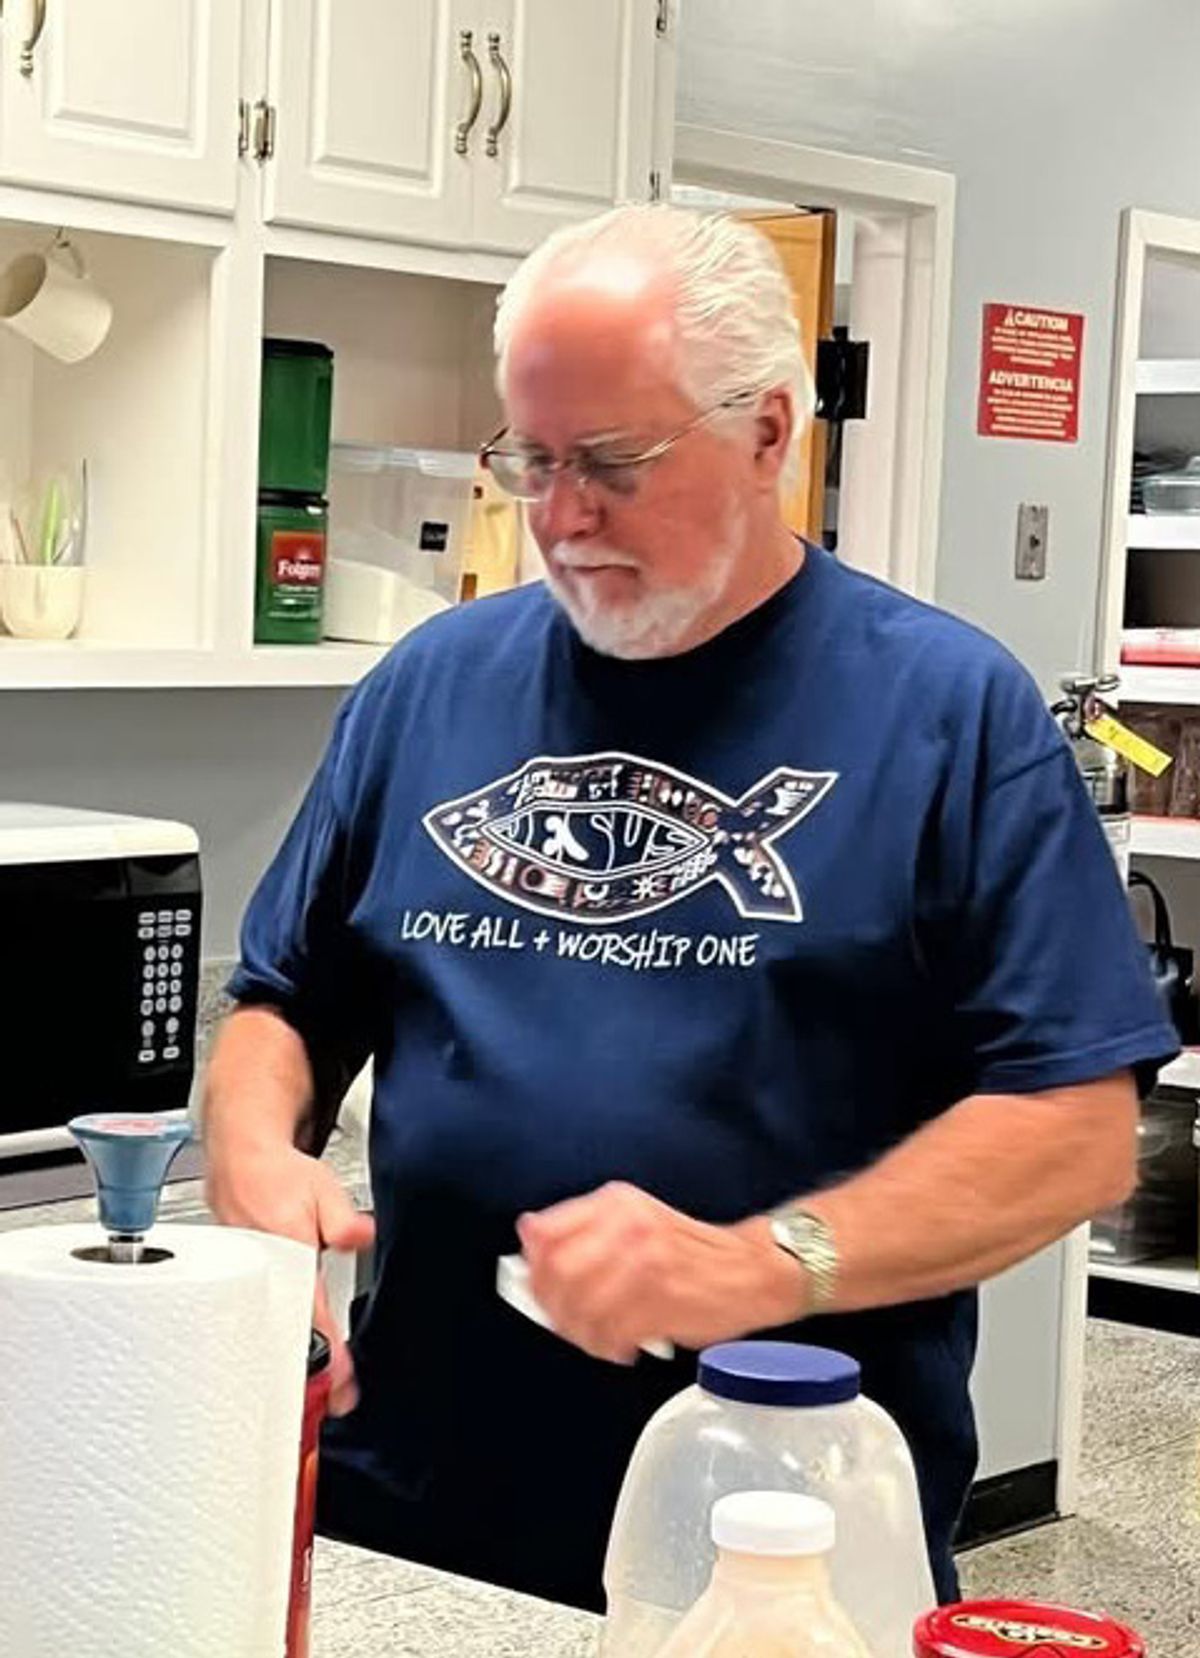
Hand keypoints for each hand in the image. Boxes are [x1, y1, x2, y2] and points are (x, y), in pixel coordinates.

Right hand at [205, 1137, 374, 1414]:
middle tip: (328, 1402)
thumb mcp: (322, 1188)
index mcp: (284, 1255)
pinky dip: (270, 1339)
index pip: (309, 1316)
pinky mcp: (238, 1281)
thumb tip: (360, 1236)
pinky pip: (255, 1317)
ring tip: (309, 1394)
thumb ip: (343, 1219)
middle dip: (303, 1375)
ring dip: (286, 1360)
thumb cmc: (276, 1173)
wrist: (239, 1158)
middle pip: (283, 1336)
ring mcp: (245, 1281)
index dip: (325, 1356)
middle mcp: (260, 1275)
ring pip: (265, 1330)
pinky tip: (284, 1358)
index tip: (338, 1388)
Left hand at [517, 1182, 808, 1365]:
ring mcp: (644, 1262)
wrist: (753, 1269)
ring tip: (599, 1338)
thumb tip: (528, 1238)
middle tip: (568, 1323)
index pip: (545, 1233)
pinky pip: (610, 1333)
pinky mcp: (661, 1300)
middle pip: (557, 1274)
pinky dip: (609, 1348)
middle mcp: (627, 1225)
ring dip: (582, 1334)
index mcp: (616, 1202)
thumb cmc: (692, 1252)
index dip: (535, 1268)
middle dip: (555, 1308)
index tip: (540, 1287)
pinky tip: (623, 1346)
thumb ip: (583, 1228)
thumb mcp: (635, 1220)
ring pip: (580, 1308)